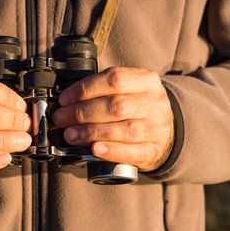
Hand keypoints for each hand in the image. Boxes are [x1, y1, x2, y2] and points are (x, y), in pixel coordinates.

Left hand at [52, 67, 173, 171]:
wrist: (168, 132)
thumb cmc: (137, 108)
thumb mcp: (129, 90)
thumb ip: (103, 91)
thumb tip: (66, 101)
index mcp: (147, 81)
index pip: (114, 78)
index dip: (85, 89)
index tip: (64, 99)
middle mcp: (155, 103)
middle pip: (116, 105)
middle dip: (82, 112)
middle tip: (61, 118)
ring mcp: (157, 128)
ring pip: (125, 129)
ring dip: (91, 132)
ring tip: (70, 135)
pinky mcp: (154, 150)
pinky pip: (133, 152)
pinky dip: (112, 150)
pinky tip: (95, 149)